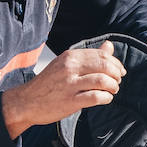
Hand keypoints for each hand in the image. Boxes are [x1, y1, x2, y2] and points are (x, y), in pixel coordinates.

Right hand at [1, 40, 124, 138]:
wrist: (26, 101)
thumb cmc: (49, 83)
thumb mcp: (66, 64)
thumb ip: (89, 56)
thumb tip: (109, 45)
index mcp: (70, 56)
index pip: (102, 54)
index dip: (116, 63)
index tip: (120, 71)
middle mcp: (70, 67)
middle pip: (105, 66)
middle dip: (116, 75)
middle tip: (117, 82)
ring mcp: (70, 84)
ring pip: (103, 81)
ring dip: (113, 87)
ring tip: (112, 91)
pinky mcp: (70, 101)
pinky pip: (96, 97)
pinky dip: (106, 98)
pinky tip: (105, 99)